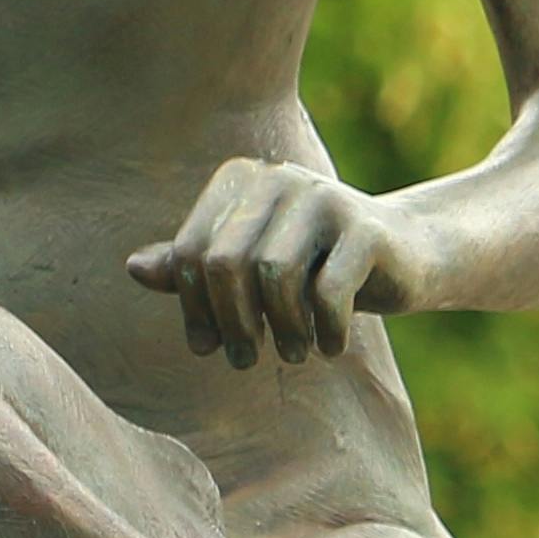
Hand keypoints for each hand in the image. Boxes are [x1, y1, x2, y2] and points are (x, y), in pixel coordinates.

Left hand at [127, 160, 427, 366]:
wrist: (406, 252)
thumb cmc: (313, 264)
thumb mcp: (249, 265)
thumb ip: (195, 266)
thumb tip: (132, 268)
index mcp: (240, 181)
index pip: (190, 252)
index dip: (192, 309)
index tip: (208, 347)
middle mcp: (277, 178)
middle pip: (225, 264)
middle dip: (232, 324)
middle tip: (245, 360)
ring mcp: (324, 198)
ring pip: (274, 277)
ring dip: (281, 330)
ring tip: (291, 353)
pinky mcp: (366, 228)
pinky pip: (327, 292)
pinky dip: (324, 331)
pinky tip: (330, 348)